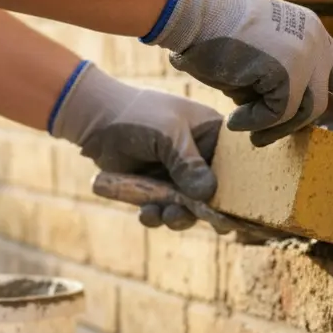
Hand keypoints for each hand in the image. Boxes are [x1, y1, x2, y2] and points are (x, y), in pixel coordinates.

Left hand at [49, 61, 222, 229]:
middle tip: (189, 217)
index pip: (234, 167)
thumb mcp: (168, 134)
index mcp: (213, 136)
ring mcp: (178, 176)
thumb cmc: (140, 115)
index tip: (231, 214)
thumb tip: (208, 194)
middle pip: (212, 194)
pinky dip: (156, 216)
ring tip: (163, 215)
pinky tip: (146, 213)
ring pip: (187, 207)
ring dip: (177, 217)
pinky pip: (162, 210)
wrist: (98, 119)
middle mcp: (200, 158)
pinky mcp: (156, 189)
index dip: (234, 191)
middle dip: (201, 211)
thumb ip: (188, 164)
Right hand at [142, 0, 332, 146]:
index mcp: (308, 32)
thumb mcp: (256, 57)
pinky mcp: (290, 69)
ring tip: (250, 133)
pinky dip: (254, 122)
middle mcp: (314, 40)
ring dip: (274, 127)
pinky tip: (234, 121)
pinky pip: (278, 113)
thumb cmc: (210, 36)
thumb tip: (284, 117)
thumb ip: (277, 79)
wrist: (192, 14)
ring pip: (305, 110)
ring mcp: (305, 53)